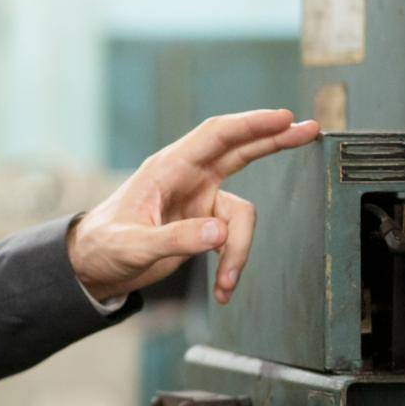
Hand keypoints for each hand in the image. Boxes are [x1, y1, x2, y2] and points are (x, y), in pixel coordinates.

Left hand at [67, 109, 320, 304]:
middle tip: (310, 130)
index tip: (284, 118)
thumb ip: (175, 239)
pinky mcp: (202, 223)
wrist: (94, 267)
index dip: (250, 124)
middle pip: (239, 151)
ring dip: (240, 250)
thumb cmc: (103, 247)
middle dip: (274, 141)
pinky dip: (232, 263)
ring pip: (242, 213)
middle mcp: (186, 179)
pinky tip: (223, 287)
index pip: (215, 136)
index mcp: (166, 169)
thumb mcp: (133, 246)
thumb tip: (220, 234)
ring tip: (227, 282)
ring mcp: (197, 200)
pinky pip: (233, 238)